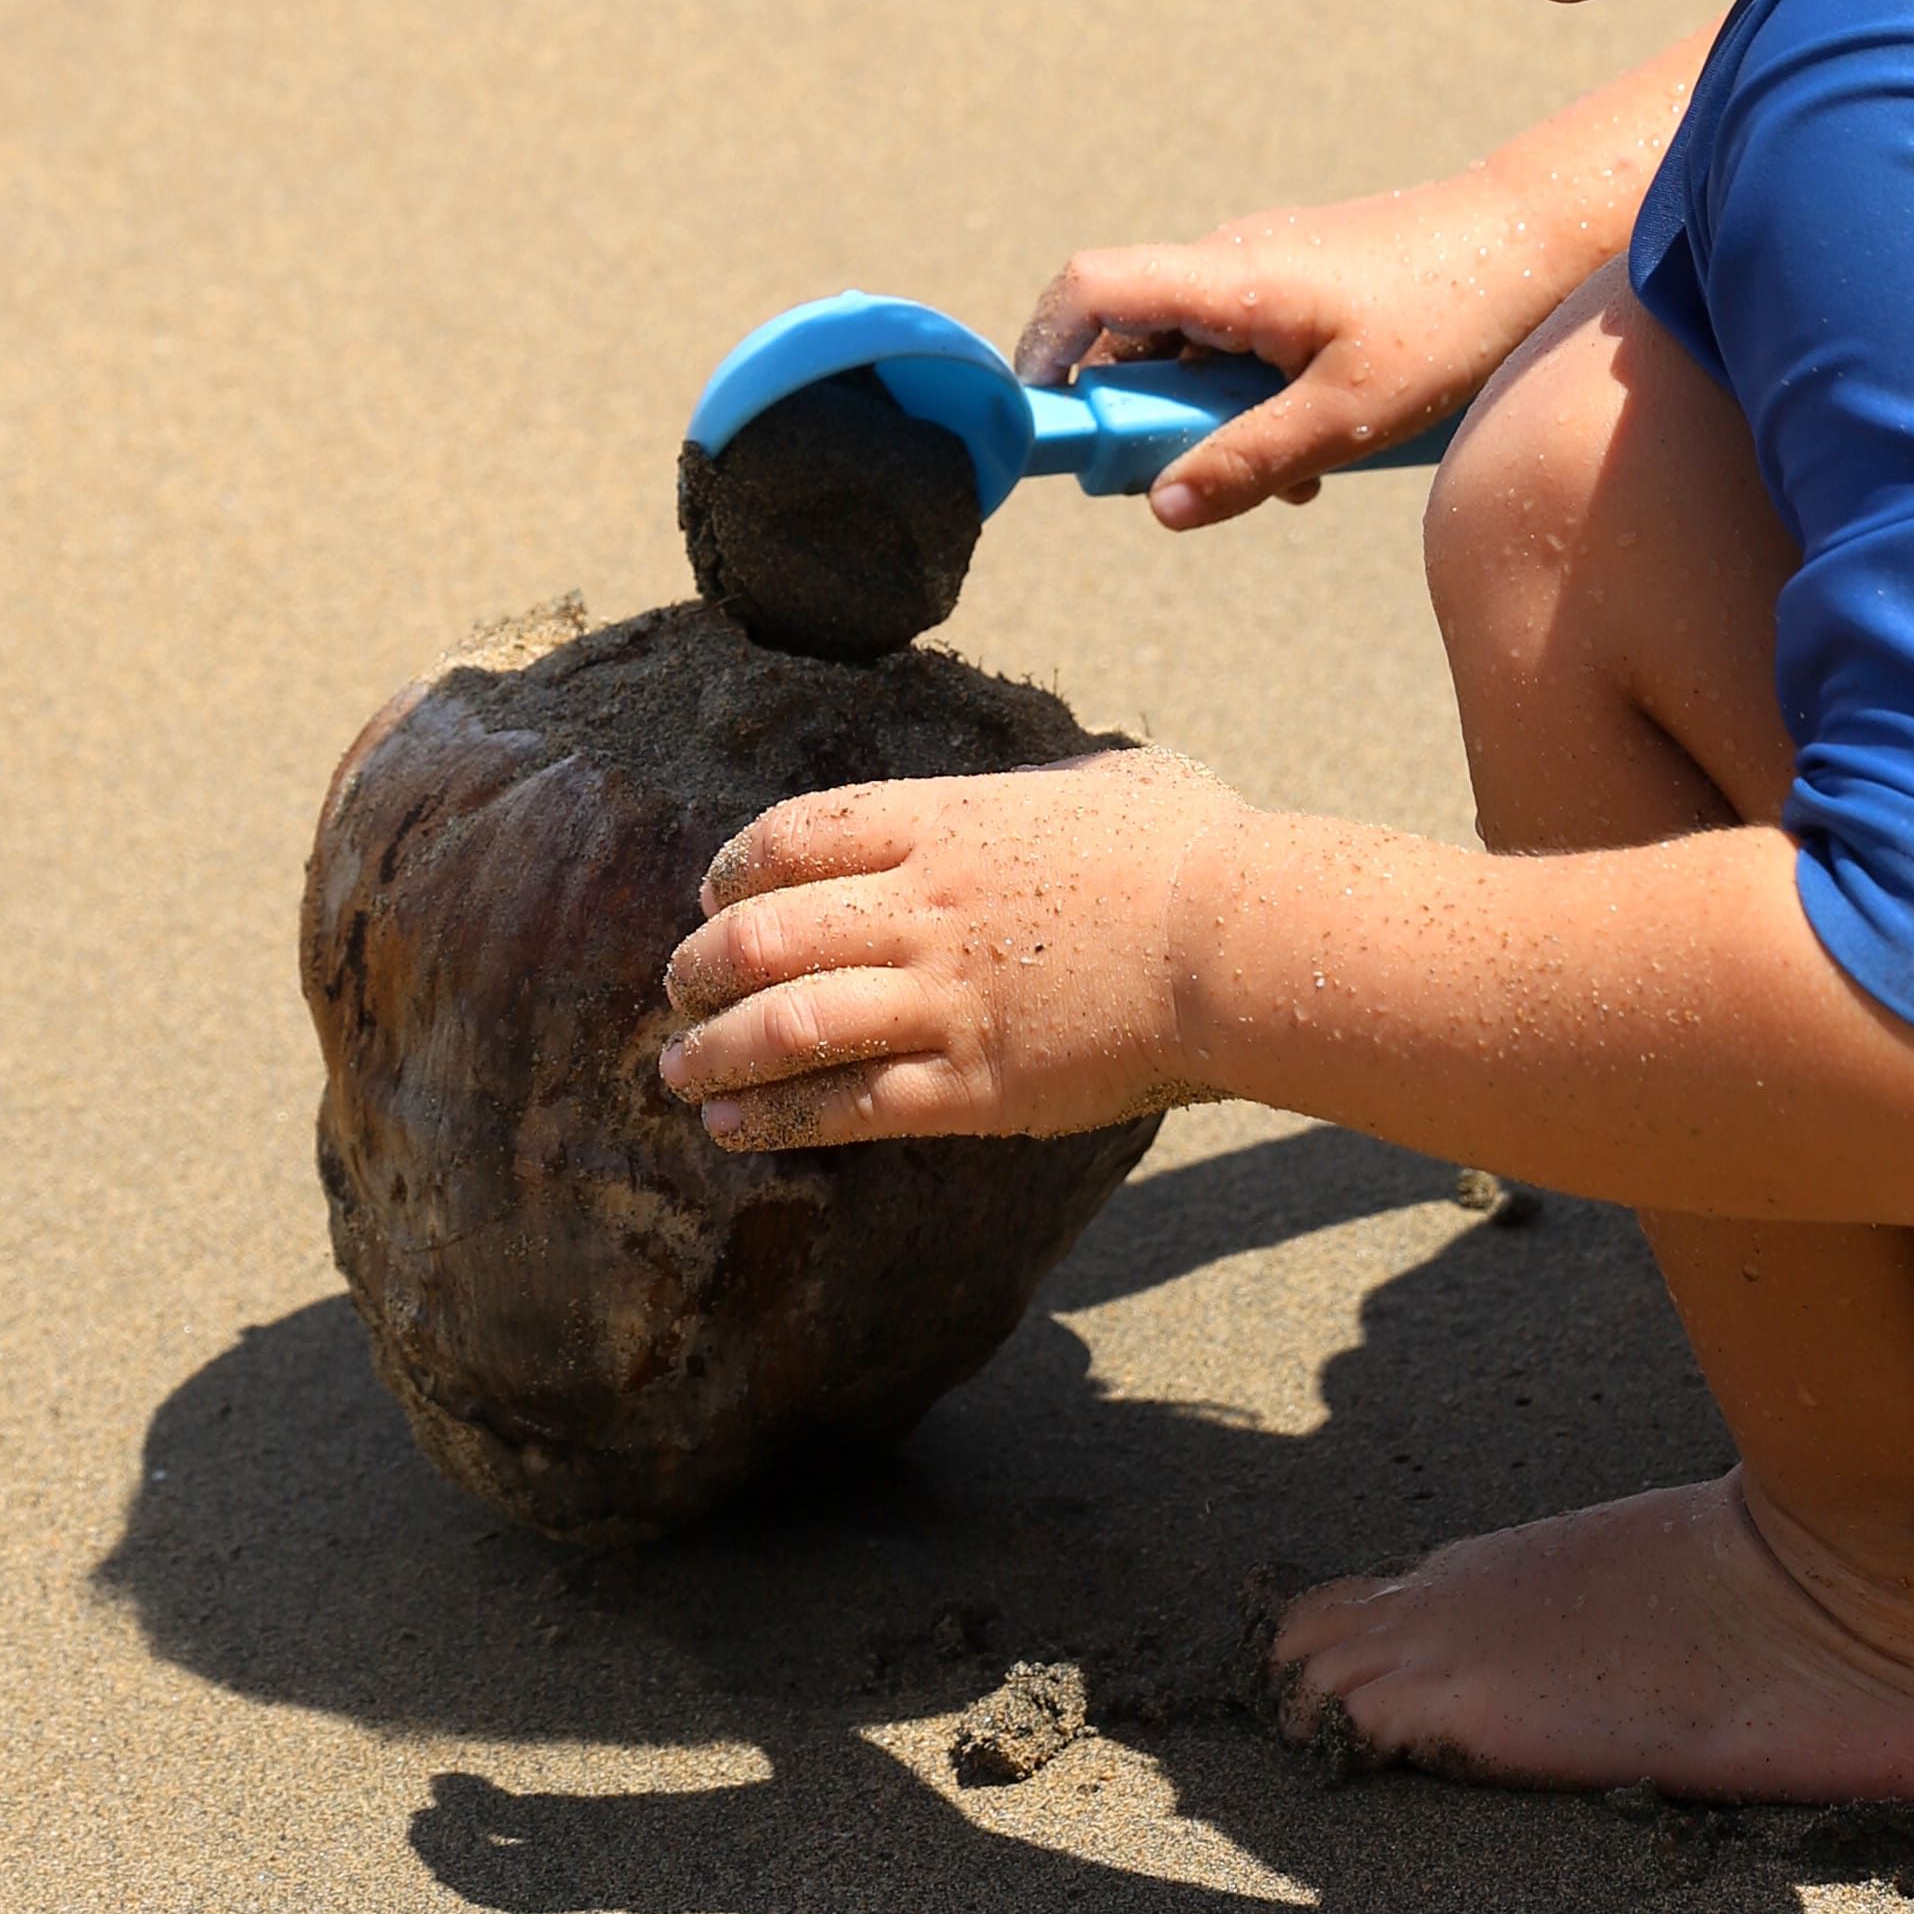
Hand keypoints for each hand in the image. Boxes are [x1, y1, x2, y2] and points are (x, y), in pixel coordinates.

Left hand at [654, 750, 1246, 1151]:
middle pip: (764, 933)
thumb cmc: (1197, 852)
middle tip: (675, 989)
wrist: (1238, 944)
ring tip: (679, 1072)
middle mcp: (920, 908)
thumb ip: (1057, 788)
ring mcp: (941, 999)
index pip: (794, 837)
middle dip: (700, 966)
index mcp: (944, 824)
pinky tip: (734, 1130)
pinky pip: (847, 1105)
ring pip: (785, 1025)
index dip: (735, 870)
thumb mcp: (1111, 783)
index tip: (714, 896)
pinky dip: (777, 1118)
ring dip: (714, 1051)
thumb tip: (1065, 788)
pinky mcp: (973, 1086)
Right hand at [1017, 92, 1680, 528]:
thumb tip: (1158, 507)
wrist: (1544, 235)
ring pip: (1198, 348)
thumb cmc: (1455, 316)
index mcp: (1228, 277)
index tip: (1049, 427)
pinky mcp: (1309, 279)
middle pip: (1137, 336)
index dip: (1044, 353)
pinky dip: (1260, 398)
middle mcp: (1234, 259)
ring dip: (1216, 419)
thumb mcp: (1350, 416)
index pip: (1087, 290)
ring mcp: (1272, 264)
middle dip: (1148, 418)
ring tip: (1293, 478)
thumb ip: (1249, 462)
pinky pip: (1247, 342)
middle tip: (1194, 485)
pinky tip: (1327, 447)